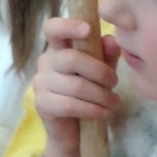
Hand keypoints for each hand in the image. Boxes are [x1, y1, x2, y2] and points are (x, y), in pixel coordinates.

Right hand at [34, 18, 120, 152]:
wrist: (74, 130)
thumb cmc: (89, 94)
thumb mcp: (102, 72)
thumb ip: (106, 56)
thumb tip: (112, 41)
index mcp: (58, 48)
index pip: (53, 28)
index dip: (68, 26)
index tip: (88, 30)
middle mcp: (45, 61)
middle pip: (72, 59)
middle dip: (100, 72)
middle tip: (115, 82)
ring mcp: (41, 83)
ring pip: (75, 85)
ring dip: (101, 95)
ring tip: (114, 102)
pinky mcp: (42, 104)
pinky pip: (70, 104)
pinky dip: (92, 109)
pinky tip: (104, 113)